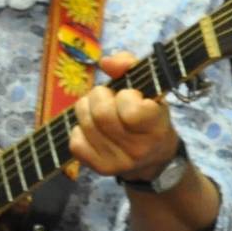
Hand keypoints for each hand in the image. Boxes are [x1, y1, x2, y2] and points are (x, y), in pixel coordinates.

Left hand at [68, 52, 180, 178]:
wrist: (153, 158)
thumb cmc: (150, 115)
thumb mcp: (150, 89)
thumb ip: (130, 66)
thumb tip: (105, 62)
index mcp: (156, 129)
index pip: (130, 110)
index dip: (126, 96)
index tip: (132, 96)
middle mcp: (138, 150)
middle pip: (101, 113)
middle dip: (99, 96)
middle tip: (108, 98)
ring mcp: (118, 163)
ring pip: (85, 124)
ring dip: (87, 109)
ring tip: (99, 110)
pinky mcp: (100, 169)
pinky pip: (75, 142)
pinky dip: (80, 130)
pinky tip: (94, 129)